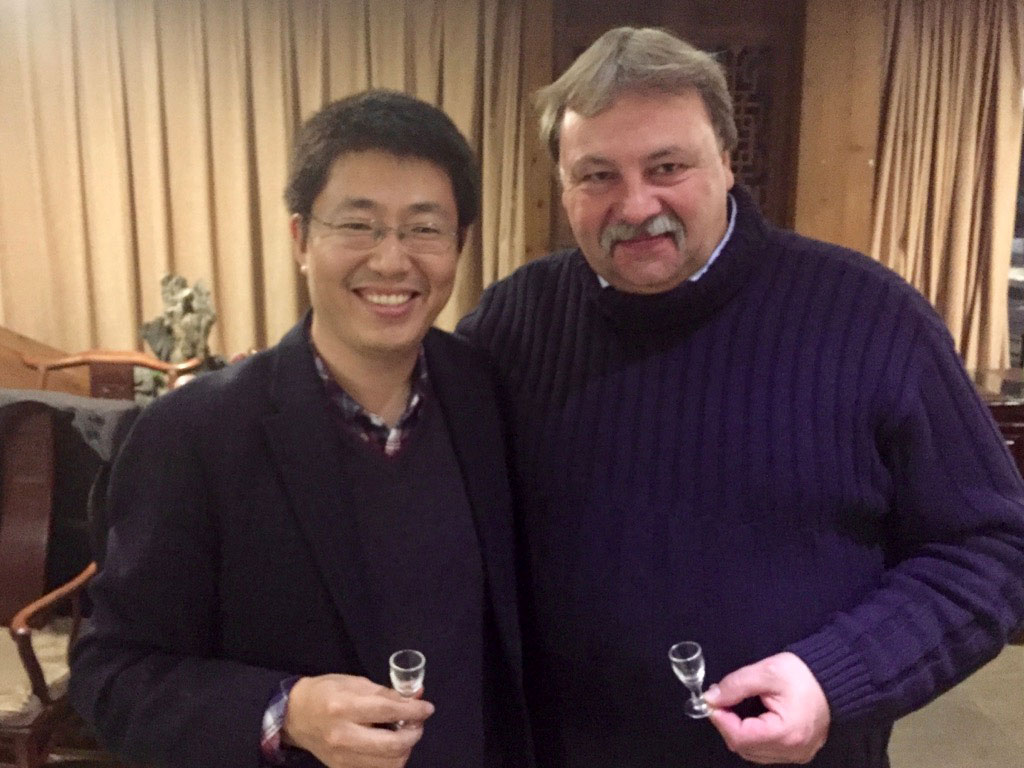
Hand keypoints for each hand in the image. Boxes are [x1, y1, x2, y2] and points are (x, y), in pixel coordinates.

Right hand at [282, 673, 434, 767]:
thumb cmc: (326, 692)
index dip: (413, 711)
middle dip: (413, 734)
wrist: (296, 715)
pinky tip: (390, 746)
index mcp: (344, 707)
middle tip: (417, 724)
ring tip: (404, 735)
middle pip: (391, 745)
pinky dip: (390, 760)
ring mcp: (342, 757)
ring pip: (388, 764)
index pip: (387, 711)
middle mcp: (343, 736)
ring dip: (404, 750)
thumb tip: (415, 697)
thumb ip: (386, 692)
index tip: (427, 708)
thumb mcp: (355, 682)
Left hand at [704, 652, 829, 763]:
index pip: (740, 737)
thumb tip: (710, 698)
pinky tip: (751, 718)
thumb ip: (735, 686)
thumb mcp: (766, 672)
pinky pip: (766, 751)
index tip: (711, 702)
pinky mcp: (798, 752)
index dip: (721, 720)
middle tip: (721, 702)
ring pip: (754, 753)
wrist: (833, 678)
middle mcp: (793, 751)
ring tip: (735, 708)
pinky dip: (753, 737)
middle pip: (745, 748)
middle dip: (728, 725)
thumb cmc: (802, 674)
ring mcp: (797, 754)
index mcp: (786, 733)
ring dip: (739, 732)